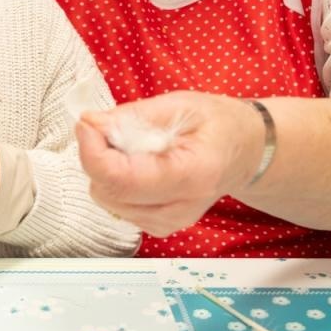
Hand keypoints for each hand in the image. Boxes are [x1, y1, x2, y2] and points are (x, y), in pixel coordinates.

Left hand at [74, 91, 262, 237]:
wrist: (243, 152)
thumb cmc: (217, 124)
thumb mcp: (180, 105)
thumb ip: (133, 116)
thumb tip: (89, 123)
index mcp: (192, 176)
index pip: (123, 180)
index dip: (93, 152)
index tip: (86, 124)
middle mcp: (180, 209)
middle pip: (110, 192)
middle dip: (97, 156)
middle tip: (111, 128)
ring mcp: (168, 223)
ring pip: (107, 199)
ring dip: (105, 168)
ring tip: (131, 145)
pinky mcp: (157, 226)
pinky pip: (116, 203)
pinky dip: (115, 180)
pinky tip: (136, 163)